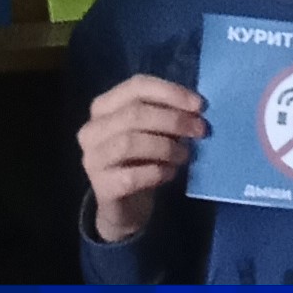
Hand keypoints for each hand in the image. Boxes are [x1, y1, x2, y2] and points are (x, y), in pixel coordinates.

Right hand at [79, 75, 206, 243]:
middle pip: (134, 114)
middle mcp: (92, 129)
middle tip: (200, 130)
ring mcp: (92, 158)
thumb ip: (167, 116)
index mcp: (104, 107)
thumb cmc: (141, 162)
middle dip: (173, 120)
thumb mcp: (153, 133)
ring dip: (166, 147)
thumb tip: (195, 109)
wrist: (125, 207)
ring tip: (185, 155)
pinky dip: (157, 172)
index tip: (199, 105)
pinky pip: (132, 176)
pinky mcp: (101, 187)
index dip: (170, 92)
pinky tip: (171, 173)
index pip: (136, 86)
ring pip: (130, 142)